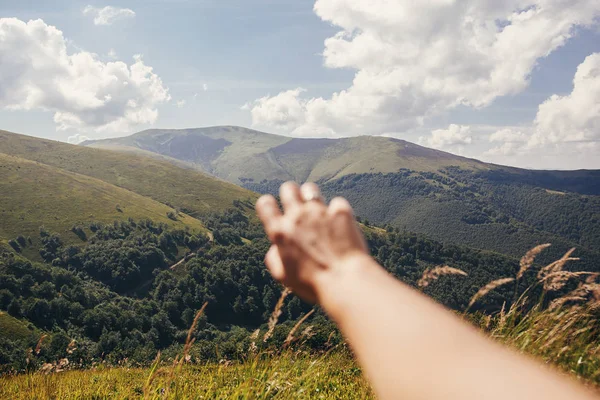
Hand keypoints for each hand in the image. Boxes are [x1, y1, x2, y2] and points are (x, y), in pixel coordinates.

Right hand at [256, 182, 368, 302]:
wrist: (344, 280)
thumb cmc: (313, 283)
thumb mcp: (284, 277)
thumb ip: (274, 258)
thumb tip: (275, 247)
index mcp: (280, 232)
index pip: (265, 204)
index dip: (267, 204)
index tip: (273, 210)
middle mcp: (298, 216)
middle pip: (288, 188)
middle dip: (290, 194)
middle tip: (297, 207)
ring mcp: (320, 211)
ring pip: (310, 189)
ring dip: (311, 197)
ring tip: (317, 211)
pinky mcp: (340, 211)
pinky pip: (336, 202)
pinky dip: (337, 212)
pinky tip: (341, 224)